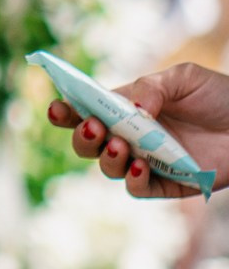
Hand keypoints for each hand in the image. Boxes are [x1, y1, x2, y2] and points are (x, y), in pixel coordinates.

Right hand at [48, 61, 228, 198]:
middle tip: (94, 126)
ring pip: (109, 168)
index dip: (66, 112)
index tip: (57, 108)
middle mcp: (131, 137)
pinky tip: (143, 165)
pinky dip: (135, 180)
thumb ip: (151, 87)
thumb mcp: (185, 78)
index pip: (86, 112)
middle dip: (82, 137)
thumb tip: (131, 109)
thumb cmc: (221, 97)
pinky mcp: (167, 185)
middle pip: (89, 144)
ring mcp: (147, 162)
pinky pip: (139, 189)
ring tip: (120, 144)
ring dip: (106, 157)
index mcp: (127, 110)